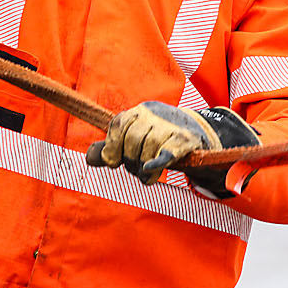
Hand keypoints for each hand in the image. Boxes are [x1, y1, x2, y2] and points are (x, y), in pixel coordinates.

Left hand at [85, 101, 258, 194]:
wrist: (198, 133)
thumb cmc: (159, 138)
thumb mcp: (134, 139)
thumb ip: (110, 148)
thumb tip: (89, 158)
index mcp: (138, 111)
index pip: (118, 126)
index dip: (111, 147)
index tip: (113, 162)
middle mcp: (153, 113)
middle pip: (132, 139)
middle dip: (130, 160)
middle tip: (136, 170)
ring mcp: (170, 125)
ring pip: (148, 149)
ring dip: (144, 168)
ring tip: (147, 175)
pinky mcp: (185, 140)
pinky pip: (167, 151)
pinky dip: (157, 161)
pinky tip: (149, 169)